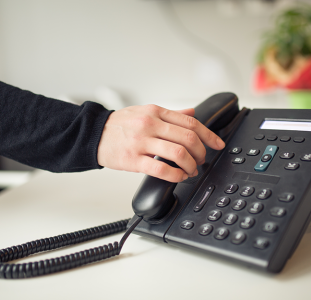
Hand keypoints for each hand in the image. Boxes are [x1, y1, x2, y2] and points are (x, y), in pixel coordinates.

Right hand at [97, 104, 224, 181]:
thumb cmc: (120, 125)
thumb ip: (170, 114)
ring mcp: (142, 142)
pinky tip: (178, 177)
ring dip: (190, 165)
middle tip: (201, 160)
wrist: (93, 134)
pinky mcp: (133, 159)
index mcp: (156, 111)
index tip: (218, 145)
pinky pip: (161, 169)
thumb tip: (192, 113)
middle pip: (188, 138)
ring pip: (178, 153)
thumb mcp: (146, 111)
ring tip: (190, 170)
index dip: (209, 135)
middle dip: (201, 152)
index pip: (190, 122)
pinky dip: (176, 175)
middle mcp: (150, 124)